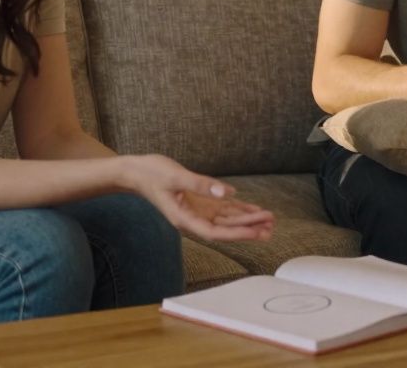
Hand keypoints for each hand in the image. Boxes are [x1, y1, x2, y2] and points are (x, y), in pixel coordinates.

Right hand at [122, 155, 274, 241]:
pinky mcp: (198, 202)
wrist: (135, 172)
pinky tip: (253, 210)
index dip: (237, 234)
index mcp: (184, 219)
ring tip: (269, 220)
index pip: (215, 233)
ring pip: (226, 220)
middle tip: (271, 225)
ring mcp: (196, 211)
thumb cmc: (151, 173)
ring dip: (246, 220)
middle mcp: (192, 219)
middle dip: (248, 227)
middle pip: (224, 228)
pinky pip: (221, 210)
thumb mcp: (176, 176)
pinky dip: (238, 210)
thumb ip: (201, 185)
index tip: (256, 232)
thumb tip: (228, 193)